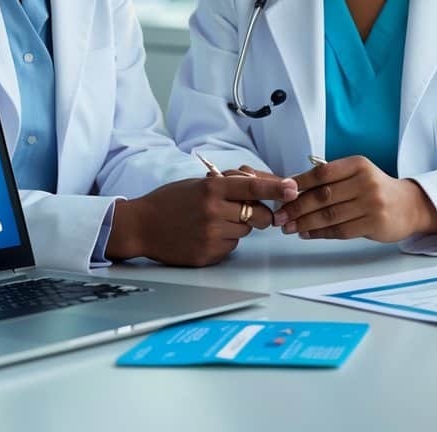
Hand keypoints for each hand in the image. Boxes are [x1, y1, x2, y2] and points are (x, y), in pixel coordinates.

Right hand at [107, 174, 297, 265]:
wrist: (142, 226)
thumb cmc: (171, 201)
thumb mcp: (198, 183)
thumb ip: (227, 183)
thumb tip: (259, 182)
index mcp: (211, 189)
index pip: (252, 187)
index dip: (276, 188)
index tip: (293, 188)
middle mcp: (213, 211)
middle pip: (258, 215)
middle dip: (260, 213)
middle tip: (249, 211)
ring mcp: (211, 235)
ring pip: (245, 231)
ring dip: (238, 226)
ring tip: (213, 222)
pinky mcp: (208, 255)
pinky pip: (231, 247)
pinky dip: (225, 241)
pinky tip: (205, 235)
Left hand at [273, 156, 436, 242]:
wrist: (409, 206)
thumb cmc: (375, 189)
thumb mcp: (358, 174)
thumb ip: (331, 179)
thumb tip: (293, 189)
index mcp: (358, 165)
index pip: (322, 172)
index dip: (298, 183)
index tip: (281, 192)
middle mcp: (365, 182)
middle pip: (323, 196)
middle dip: (296, 207)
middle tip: (280, 215)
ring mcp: (371, 204)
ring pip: (329, 215)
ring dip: (304, 223)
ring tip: (288, 227)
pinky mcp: (374, 224)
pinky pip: (340, 230)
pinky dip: (320, 233)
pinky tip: (307, 233)